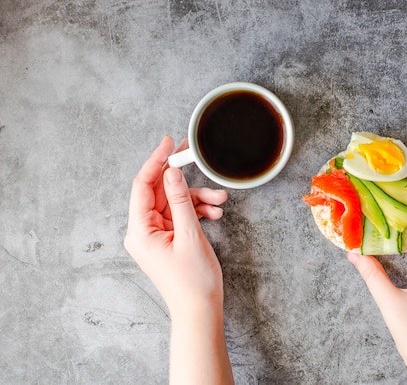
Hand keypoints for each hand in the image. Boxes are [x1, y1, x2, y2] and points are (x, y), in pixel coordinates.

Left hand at [124, 136, 227, 315]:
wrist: (200, 311)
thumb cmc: (193, 282)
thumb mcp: (189, 235)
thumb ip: (180, 201)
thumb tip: (171, 172)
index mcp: (139, 231)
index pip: (143, 185)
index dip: (156, 161)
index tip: (169, 142)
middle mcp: (143, 232)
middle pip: (160, 193)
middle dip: (185, 181)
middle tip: (197, 159)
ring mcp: (155, 236)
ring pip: (174, 203)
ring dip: (197, 199)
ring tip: (220, 201)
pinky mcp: (167, 240)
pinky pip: (180, 216)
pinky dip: (197, 211)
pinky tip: (215, 214)